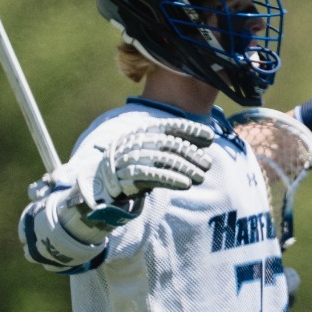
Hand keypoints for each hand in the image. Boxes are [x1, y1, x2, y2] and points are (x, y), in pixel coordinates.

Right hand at [82, 119, 217, 224]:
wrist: (101, 185)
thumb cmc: (134, 166)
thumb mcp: (152, 151)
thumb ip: (173, 145)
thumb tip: (207, 140)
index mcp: (143, 132)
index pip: (170, 126)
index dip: (190, 130)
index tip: (210, 137)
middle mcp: (136, 141)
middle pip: (170, 144)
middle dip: (192, 153)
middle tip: (208, 164)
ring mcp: (130, 158)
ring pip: (164, 160)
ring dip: (186, 168)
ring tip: (201, 176)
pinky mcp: (127, 176)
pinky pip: (153, 175)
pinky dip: (172, 179)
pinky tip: (186, 184)